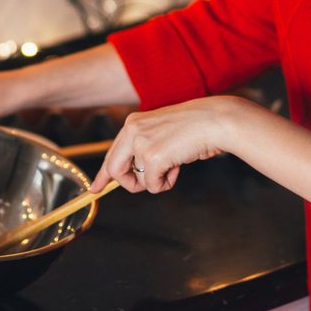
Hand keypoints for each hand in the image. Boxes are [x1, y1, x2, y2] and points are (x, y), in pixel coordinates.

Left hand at [90, 96, 238, 193]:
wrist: (215, 121)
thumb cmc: (196, 128)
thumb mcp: (162, 134)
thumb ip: (145, 149)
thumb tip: (137, 176)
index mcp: (133, 123)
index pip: (112, 153)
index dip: (103, 174)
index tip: (95, 189)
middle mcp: (131, 130)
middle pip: (114, 170)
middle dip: (129, 183)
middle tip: (145, 186)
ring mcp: (140, 143)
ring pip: (138, 181)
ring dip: (157, 180)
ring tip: (175, 165)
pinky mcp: (151, 157)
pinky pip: (152, 186)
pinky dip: (166, 183)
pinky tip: (178, 168)